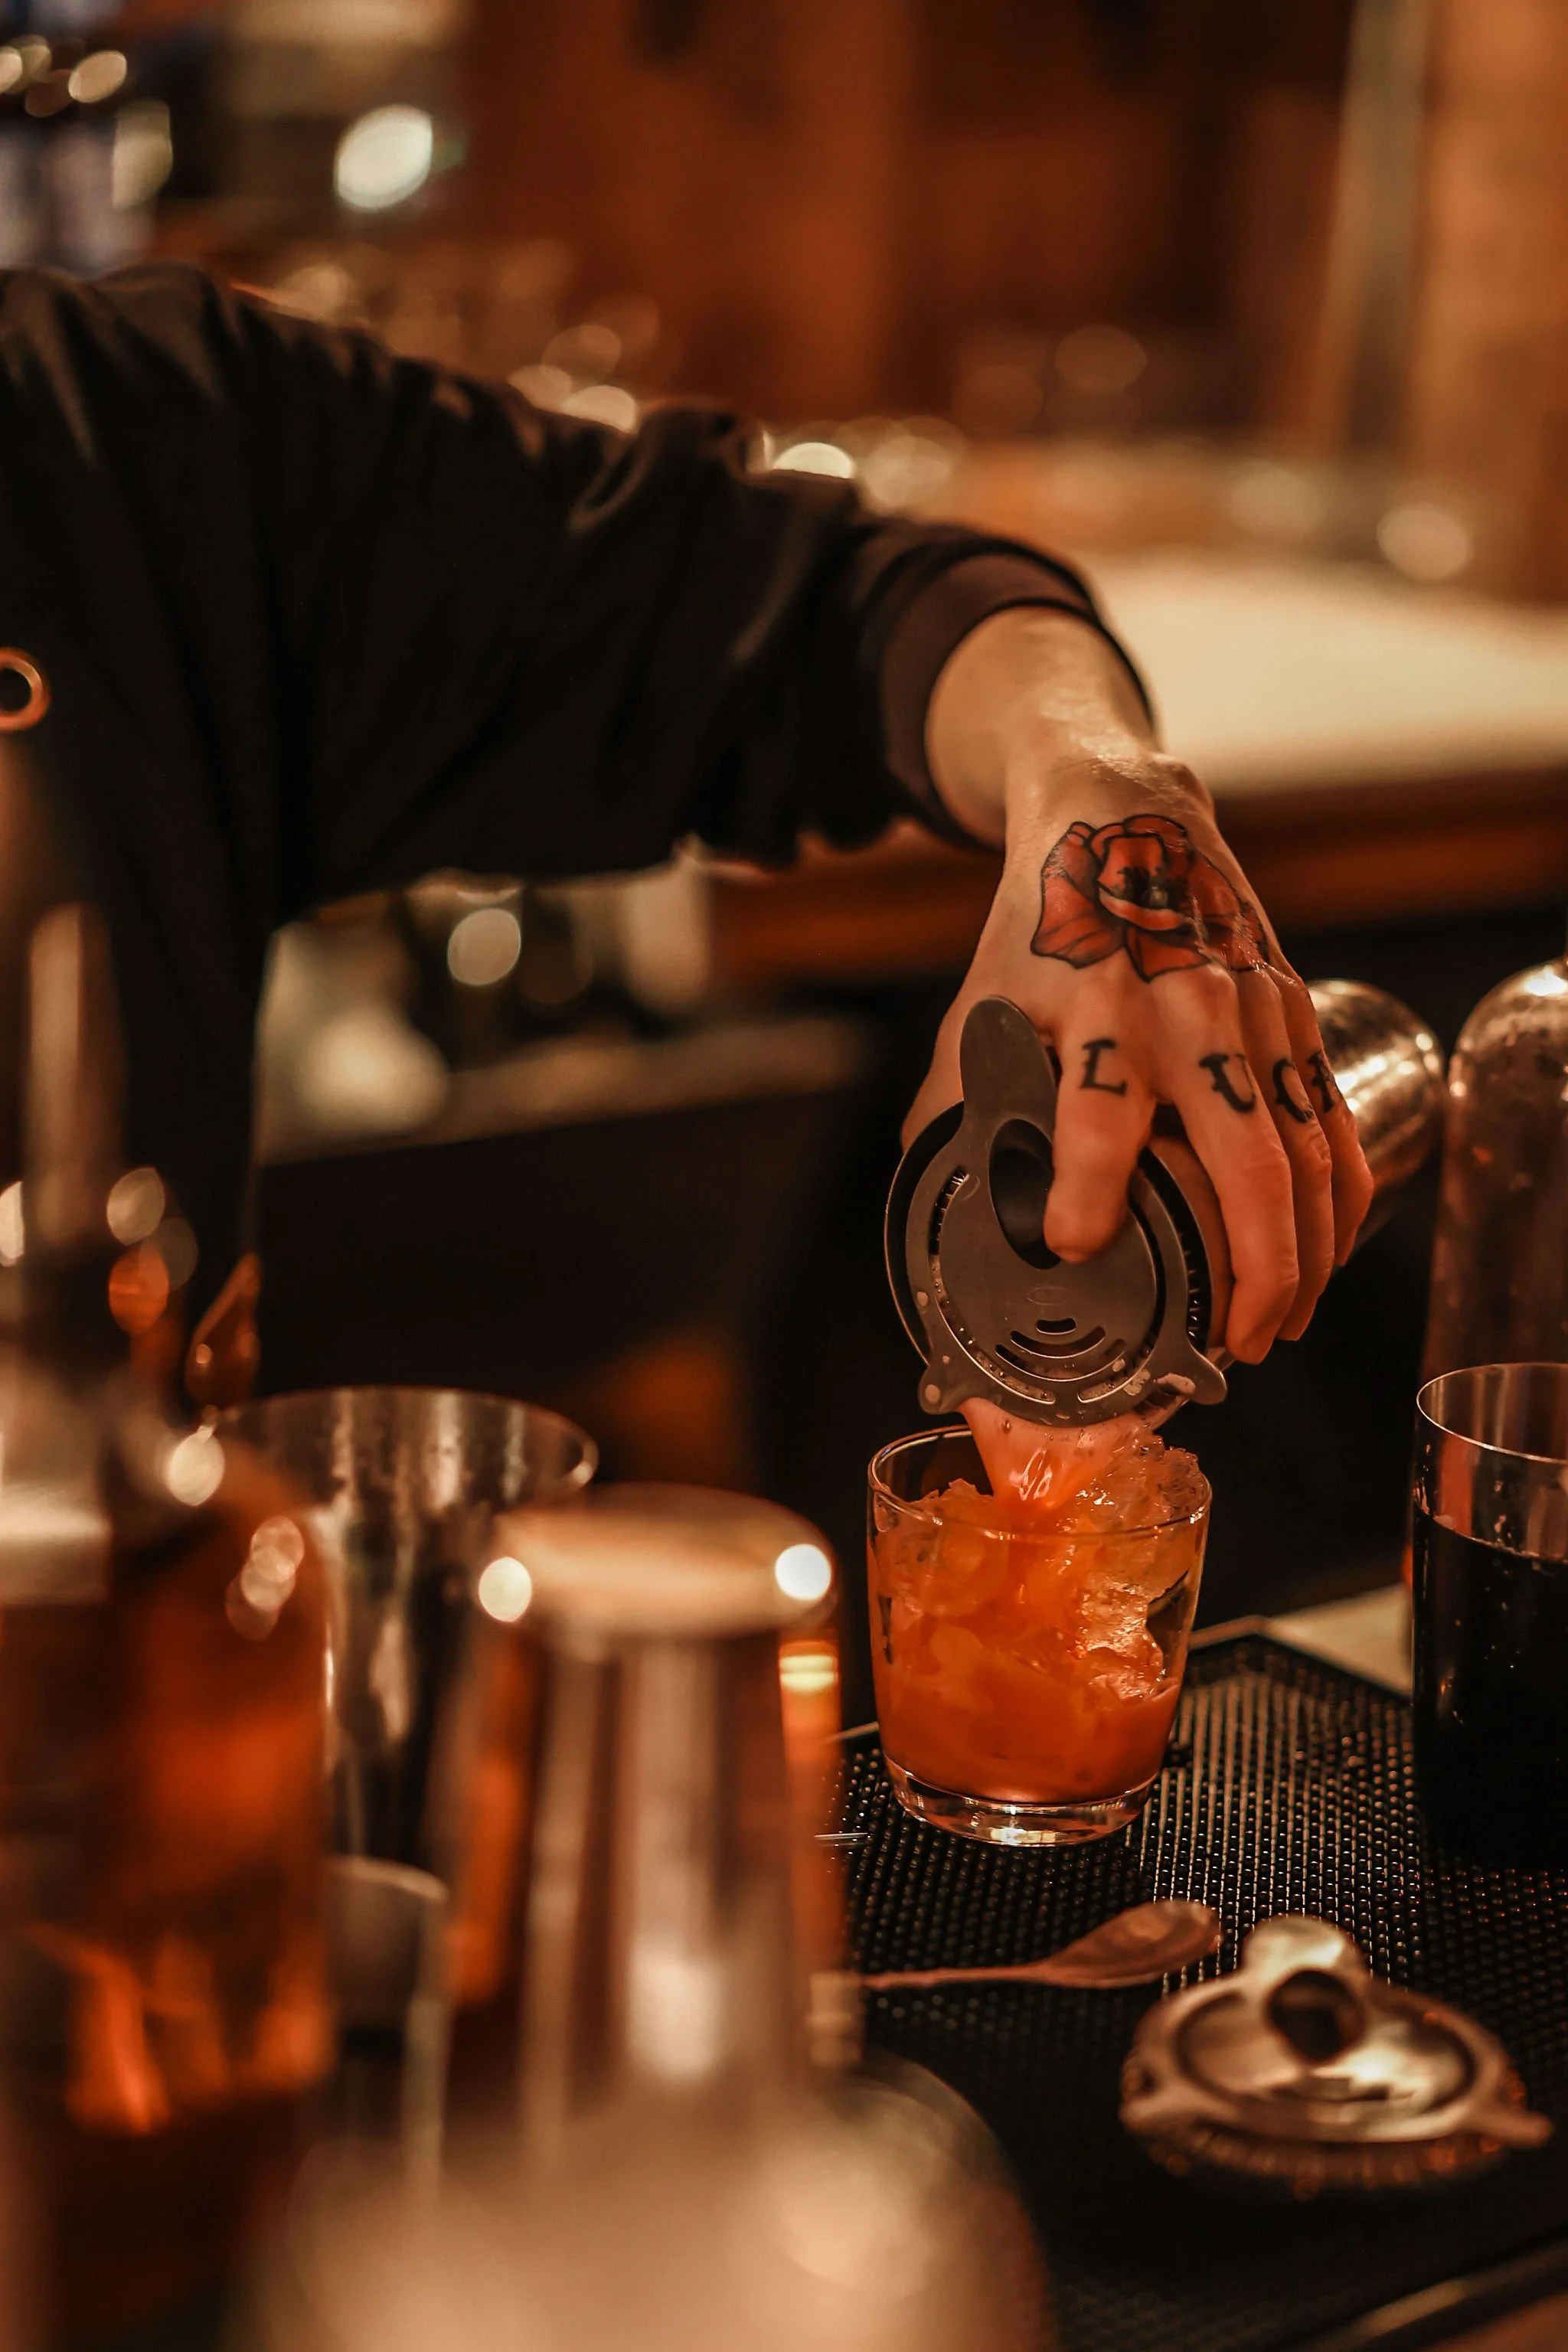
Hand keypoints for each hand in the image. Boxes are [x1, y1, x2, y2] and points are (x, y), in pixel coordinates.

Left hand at [909, 609, 1373, 1363]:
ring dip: (1304, 1258)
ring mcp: (1256, 1016)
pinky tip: (1323, 1259)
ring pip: (1308, 1157)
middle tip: (1233, 1347)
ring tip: (1277, 1328)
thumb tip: (930, 1200)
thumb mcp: (981, 1002)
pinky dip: (1338, 1203)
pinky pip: (1335, 1127)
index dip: (1084, 1184)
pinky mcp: (1296, 1018)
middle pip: (1246, 1157)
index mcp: (1096, 1006)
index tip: (1068, 1243)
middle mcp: (1188, 1013)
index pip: (1098, 1108)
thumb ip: (954, 1105)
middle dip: (1251, 1268)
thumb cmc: (1047, 921)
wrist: (1127, 817)